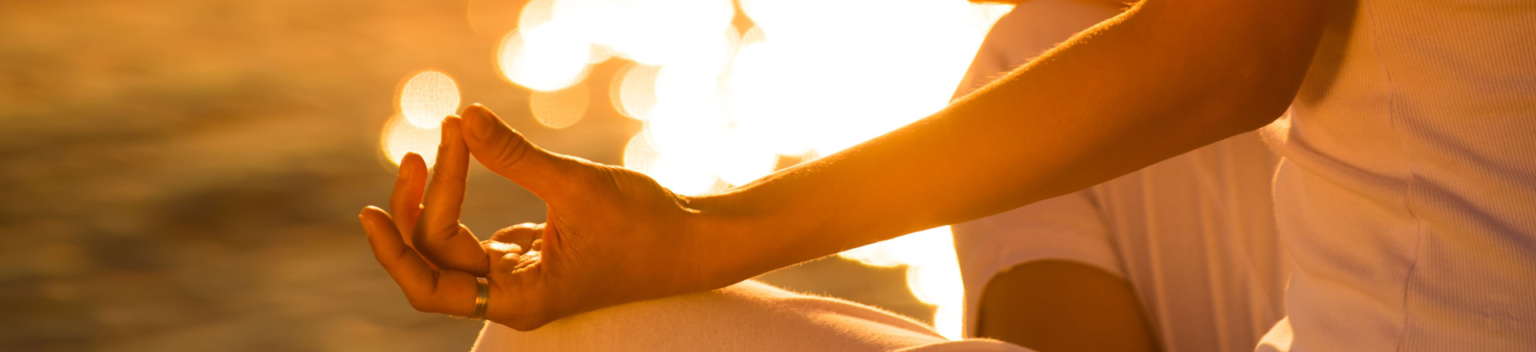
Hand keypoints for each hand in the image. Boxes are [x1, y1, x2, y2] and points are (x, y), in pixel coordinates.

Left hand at [359, 105, 731, 330]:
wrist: (696, 241)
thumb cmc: (645, 226)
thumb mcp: (577, 186)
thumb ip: (516, 156)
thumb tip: (466, 116)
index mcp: (519, 299)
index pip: (431, 283)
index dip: (395, 245)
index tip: (379, 198)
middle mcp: (512, 295)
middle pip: (435, 259)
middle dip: (421, 201)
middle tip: (426, 144)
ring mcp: (520, 276)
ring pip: (452, 244)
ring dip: (442, 192)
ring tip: (450, 136)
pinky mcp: (532, 254)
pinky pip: (477, 233)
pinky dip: (466, 193)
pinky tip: (473, 150)